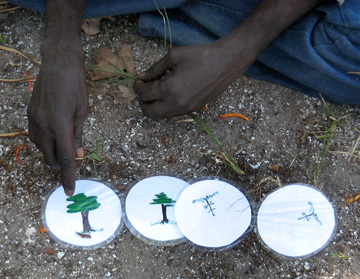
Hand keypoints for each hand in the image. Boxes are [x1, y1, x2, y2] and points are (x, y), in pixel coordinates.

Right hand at [27, 46, 87, 195]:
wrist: (57, 64)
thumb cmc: (76, 85)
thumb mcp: (83, 111)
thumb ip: (78, 135)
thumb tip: (77, 154)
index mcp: (61, 126)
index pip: (65, 158)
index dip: (68, 176)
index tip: (69, 190)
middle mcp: (44, 126)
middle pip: (50, 157)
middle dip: (60, 166)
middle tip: (71, 163)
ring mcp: (34, 120)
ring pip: (41, 149)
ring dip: (52, 155)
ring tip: (64, 150)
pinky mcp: (29, 114)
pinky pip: (36, 137)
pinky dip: (45, 144)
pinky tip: (54, 138)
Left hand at [134, 41, 243, 117]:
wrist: (226, 62)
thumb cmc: (201, 55)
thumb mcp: (173, 56)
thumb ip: (155, 69)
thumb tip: (143, 77)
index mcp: (170, 89)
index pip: (144, 95)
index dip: (137, 86)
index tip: (139, 79)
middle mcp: (176, 104)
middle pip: (149, 112)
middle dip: (142, 101)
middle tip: (144, 88)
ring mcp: (186, 109)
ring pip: (161, 115)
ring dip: (154, 105)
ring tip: (157, 89)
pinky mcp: (194, 109)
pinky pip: (173, 113)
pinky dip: (165, 106)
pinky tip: (170, 92)